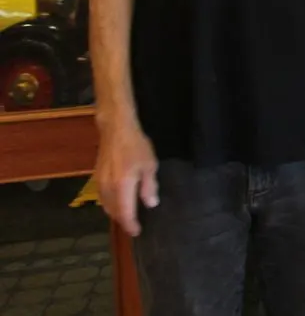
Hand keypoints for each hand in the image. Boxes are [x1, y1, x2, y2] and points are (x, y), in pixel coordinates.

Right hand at [95, 120, 158, 236]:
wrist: (116, 130)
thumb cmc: (136, 146)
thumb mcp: (149, 165)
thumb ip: (149, 187)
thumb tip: (150, 205)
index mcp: (122, 187)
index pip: (125, 213)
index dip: (131, 225)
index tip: (137, 232)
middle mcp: (107, 189)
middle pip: (113, 212)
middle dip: (123, 221)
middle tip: (134, 225)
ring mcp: (99, 183)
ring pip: (106, 206)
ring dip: (116, 213)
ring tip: (128, 216)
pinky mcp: (97, 177)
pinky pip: (103, 198)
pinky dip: (110, 204)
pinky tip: (118, 201)